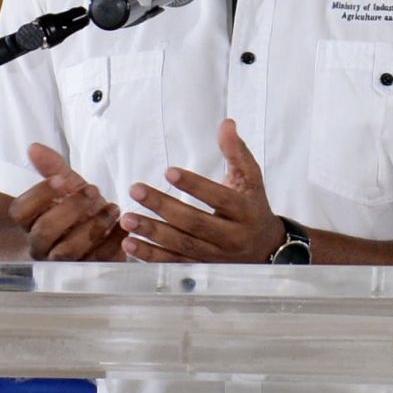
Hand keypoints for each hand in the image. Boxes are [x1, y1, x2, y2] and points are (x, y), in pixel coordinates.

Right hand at [11, 144, 126, 260]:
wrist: (105, 231)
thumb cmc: (80, 207)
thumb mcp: (70, 186)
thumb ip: (53, 168)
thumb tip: (35, 148)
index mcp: (30, 223)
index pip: (20, 211)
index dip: (39, 194)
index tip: (62, 179)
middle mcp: (41, 246)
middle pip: (43, 232)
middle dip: (70, 209)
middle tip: (93, 191)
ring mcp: (64, 262)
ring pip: (68, 250)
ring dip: (93, 226)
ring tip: (113, 208)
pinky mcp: (89, 271)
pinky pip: (98, 261)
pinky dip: (113, 242)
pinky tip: (124, 225)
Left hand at [119, 119, 284, 262]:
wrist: (265, 248)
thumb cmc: (252, 207)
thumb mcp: (251, 179)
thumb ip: (236, 152)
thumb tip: (226, 124)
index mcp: (246, 211)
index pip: (219, 198)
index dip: (195, 186)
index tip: (168, 172)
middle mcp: (232, 237)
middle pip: (195, 223)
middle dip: (164, 207)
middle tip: (136, 190)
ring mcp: (216, 256)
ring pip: (182, 245)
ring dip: (152, 233)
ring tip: (127, 218)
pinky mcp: (202, 269)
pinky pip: (174, 263)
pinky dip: (151, 256)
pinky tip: (130, 244)